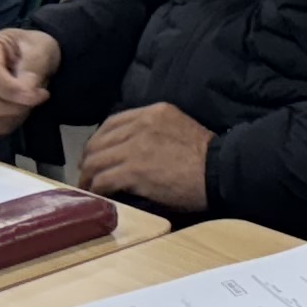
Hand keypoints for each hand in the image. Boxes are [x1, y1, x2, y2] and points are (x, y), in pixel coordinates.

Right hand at [0, 26, 61, 133]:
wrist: (28, 58)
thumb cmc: (32, 48)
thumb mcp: (42, 46)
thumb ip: (35, 62)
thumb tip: (26, 88)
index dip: (13, 90)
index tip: (40, 94)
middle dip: (15, 105)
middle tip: (40, 96)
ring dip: (14, 113)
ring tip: (30, 99)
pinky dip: (10, 122)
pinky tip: (20, 107)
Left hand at [79, 102, 214, 210]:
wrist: (219, 170)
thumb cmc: (205, 155)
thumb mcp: (179, 127)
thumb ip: (154, 130)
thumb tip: (132, 147)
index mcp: (154, 111)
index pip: (113, 122)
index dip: (99, 140)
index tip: (96, 153)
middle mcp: (142, 124)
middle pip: (100, 141)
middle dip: (89, 158)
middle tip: (87, 173)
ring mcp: (136, 147)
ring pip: (96, 160)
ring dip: (88, 175)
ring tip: (88, 186)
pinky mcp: (134, 170)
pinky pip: (103, 179)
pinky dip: (96, 188)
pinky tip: (97, 195)